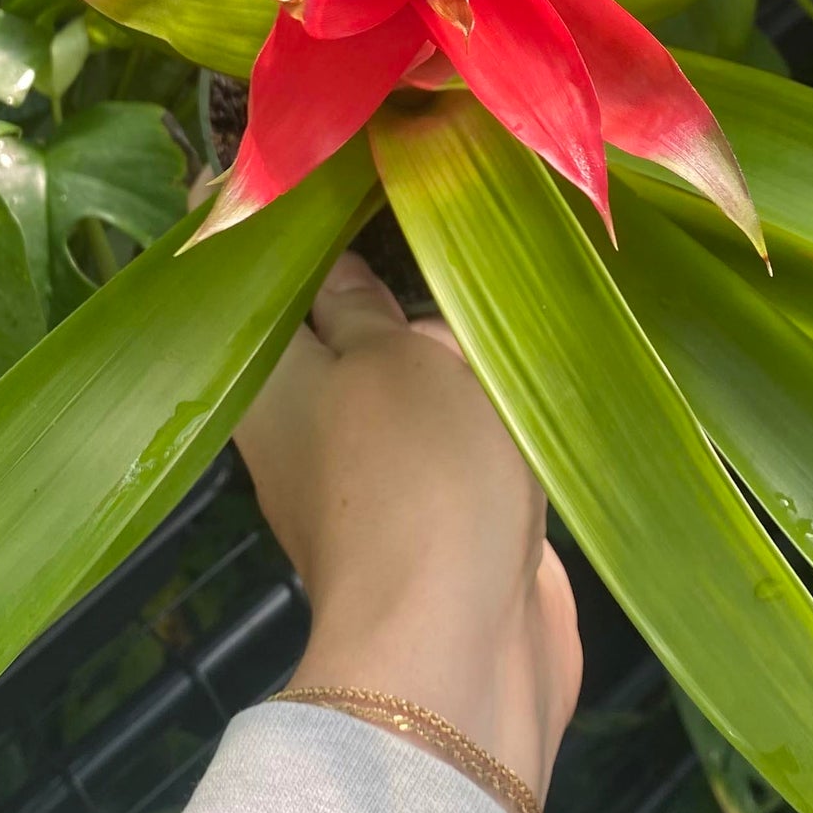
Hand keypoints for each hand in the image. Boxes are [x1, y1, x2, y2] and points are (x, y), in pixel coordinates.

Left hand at [236, 252, 581, 807]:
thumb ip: (363, 302)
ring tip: (521, 295)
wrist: (461, 650)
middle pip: (350, 328)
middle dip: (404, 288)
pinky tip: (544, 380)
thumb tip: (326, 262)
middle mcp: (307, 429)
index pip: (267, 278)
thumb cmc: (416, 477)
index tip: (352, 161)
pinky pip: (462, 445)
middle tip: (463, 226)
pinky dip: (494, 418)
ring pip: (417, 387)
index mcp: (268, 381)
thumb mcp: (394, 357)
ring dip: (464, 356)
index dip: (302, 217)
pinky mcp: (438, 527)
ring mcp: (374, 484)